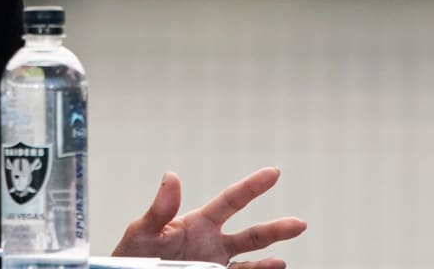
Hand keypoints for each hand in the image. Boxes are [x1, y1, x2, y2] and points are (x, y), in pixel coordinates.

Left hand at [112, 167, 306, 268]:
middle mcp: (213, 243)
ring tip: (283, 259)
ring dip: (268, 261)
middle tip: (300, 224)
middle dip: (276, 229)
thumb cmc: (132, 253)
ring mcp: (215, 263)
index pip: (230, 201)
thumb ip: (159, 209)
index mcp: (198, 223)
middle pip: (250, 235)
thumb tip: (171, 176)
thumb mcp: (142, 230)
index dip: (252, 187)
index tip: (274, 173)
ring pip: (250, 260)